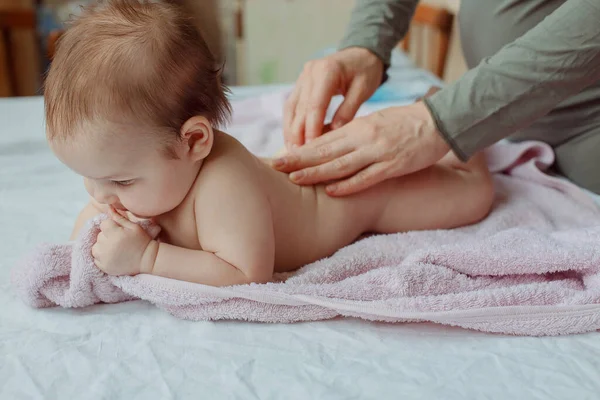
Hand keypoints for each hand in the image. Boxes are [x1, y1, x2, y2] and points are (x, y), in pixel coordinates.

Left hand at [92, 208, 158, 275]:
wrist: (147, 260)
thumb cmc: (142, 240)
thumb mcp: (133, 226)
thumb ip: (119, 217)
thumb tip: (109, 207)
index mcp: (115, 234)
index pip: (104, 224)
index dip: (111, 226)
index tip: (119, 231)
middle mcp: (108, 246)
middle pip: (99, 236)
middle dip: (107, 236)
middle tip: (119, 240)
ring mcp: (105, 258)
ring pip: (95, 247)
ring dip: (102, 246)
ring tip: (114, 248)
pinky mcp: (104, 267)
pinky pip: (96, 259)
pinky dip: (102, 257)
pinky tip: (112, 256)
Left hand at [272, 101, 449, 195]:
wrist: (439, 121)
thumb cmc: (404, 124)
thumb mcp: (374, 124)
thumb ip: (351, 135)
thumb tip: (327, 147)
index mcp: (358, 127)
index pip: (322, 140)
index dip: (300, 150)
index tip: (279, 157)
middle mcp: (364, 138)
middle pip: (326, 151)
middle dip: (299, 160)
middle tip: (275, 167)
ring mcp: (378, 152)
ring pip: (341, 164)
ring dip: (317, 173)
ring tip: (295, 179)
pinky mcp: (393, 166)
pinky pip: (367, 177)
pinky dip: (348, 185)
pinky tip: (331, 190)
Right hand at [284, 47, 382, 147]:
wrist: (361, 53)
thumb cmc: (366, 71)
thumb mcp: (363, 89)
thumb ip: (348, 110)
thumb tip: (333, 133)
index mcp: (327, 70)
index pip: (314, 105)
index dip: (312, 128)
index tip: (312, 148)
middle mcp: (309, 72)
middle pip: (299, 108)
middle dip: (297, 134)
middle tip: (298, 157)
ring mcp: (302, 77)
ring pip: (291, 108)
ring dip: (290, 131)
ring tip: (293, 153)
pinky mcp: (300, 84)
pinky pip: (292, 106)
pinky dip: (291, 124)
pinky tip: (293, 140)